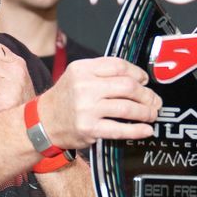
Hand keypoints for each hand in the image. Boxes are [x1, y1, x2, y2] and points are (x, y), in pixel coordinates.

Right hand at [37, 57, 161, 149]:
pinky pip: (120, 129)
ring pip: (127, 107)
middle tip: (154, 100)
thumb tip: (138, 79)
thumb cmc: (65, 98)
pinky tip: (146, 130)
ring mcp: (86, 108)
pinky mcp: (89, 128)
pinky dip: (137, 130)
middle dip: (146, 94)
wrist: (42, 122)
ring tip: (152, 114)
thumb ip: (103, 73)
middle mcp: (84, 87)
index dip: (138, 73)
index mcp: (83, 69)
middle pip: (127, 86)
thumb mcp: (77, 76)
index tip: (145, 80)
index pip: (118, 66)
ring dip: (145, 112)